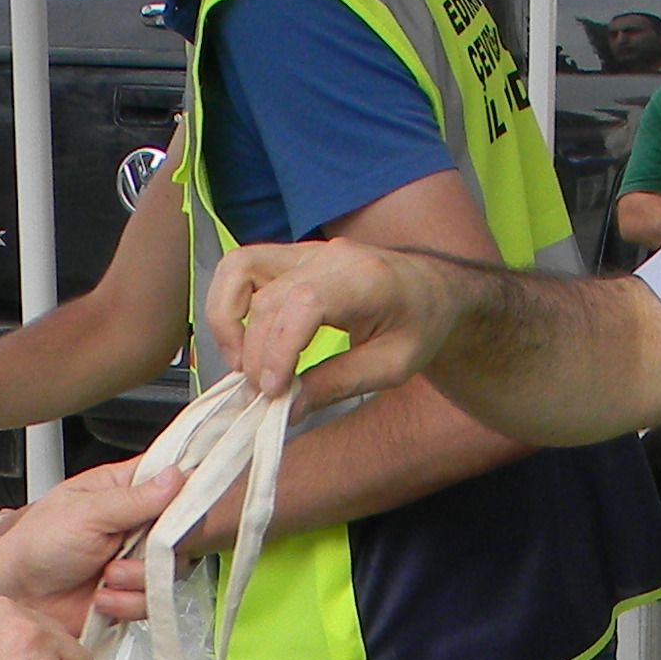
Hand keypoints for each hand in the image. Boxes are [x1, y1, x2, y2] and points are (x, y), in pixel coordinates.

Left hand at [0, 461, 181, 629]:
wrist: (18, 595)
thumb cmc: (36, 545)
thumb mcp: (86, 513)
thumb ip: (134, 499)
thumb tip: (174, 477)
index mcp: (119, 490)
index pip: (167, 479)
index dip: (182, 492)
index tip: (181, 509)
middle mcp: (131, 523)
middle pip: (177, 530)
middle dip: (157, 548)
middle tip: (130, 549)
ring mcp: (132, 559)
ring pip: (167, 570)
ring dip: (138, 578)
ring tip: (107, 575)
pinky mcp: (129, 592)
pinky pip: (151, 601)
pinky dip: (128, 603)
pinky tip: (103, 597)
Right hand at [201, 238, 470, 415]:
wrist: (432, 290)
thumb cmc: (420, 326)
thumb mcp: (393, 367)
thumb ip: (339, 384)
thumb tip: (287, 408)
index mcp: (366, 278)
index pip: (304, 303)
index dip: (279, 348)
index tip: (273, 391)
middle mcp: (329, 256)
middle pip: (268, 298)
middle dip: (256, 352)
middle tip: (266, 394)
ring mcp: (306, 251)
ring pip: (240, 270)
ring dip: (228, 321)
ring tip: (243, 365)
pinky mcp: (291, 257)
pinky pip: (242, 269)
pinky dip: (230, 305)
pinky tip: (244, 342)